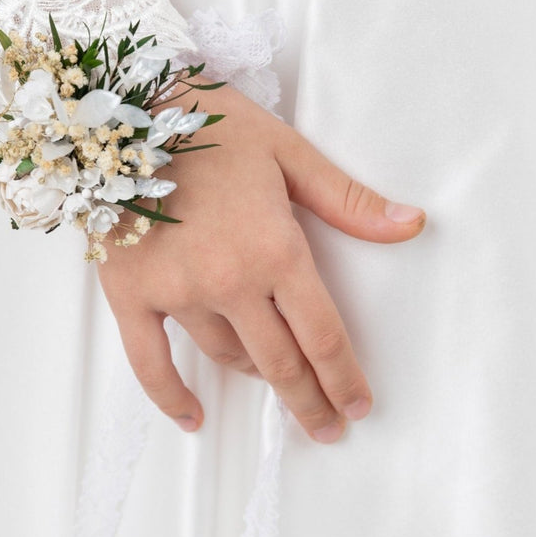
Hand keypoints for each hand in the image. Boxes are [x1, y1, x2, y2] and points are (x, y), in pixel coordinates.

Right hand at [95, 79, 426, 442]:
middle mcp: (229, 282)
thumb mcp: (287, 152)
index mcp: (275, 249)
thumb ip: (347, 199)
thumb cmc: (210, 124)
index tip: (358, 405)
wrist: (124, 110)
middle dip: (311, 401)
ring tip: (272, 384)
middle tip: (328, 426)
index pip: (323, 336)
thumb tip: (411, 225)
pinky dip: (171, 396)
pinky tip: (192, 417)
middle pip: (281, 363)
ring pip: (226, 357)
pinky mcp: (131, 293)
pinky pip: (150, 362)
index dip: (345, 379)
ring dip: (254, 378)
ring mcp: (177, 293)